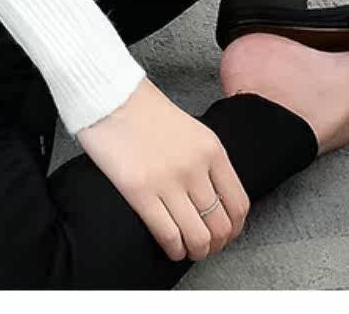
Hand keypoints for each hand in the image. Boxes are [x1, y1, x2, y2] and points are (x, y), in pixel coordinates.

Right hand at [77, 78, 250, 260]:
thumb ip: (204, 160)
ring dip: (196, 251)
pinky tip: (171, 250)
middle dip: (215, 244)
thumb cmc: (143, 112)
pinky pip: (168, 233)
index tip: (225, 235)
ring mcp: (169, 180)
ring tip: (187, 252)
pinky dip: (174, 249)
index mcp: (212, 150)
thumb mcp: (191, 130)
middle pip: (219, 224)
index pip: (238, 203)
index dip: (234, 228)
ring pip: (198, 235)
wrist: (110, 96)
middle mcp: (196, 167)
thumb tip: (210, 197)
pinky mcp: (140, 191)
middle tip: (205, 248)